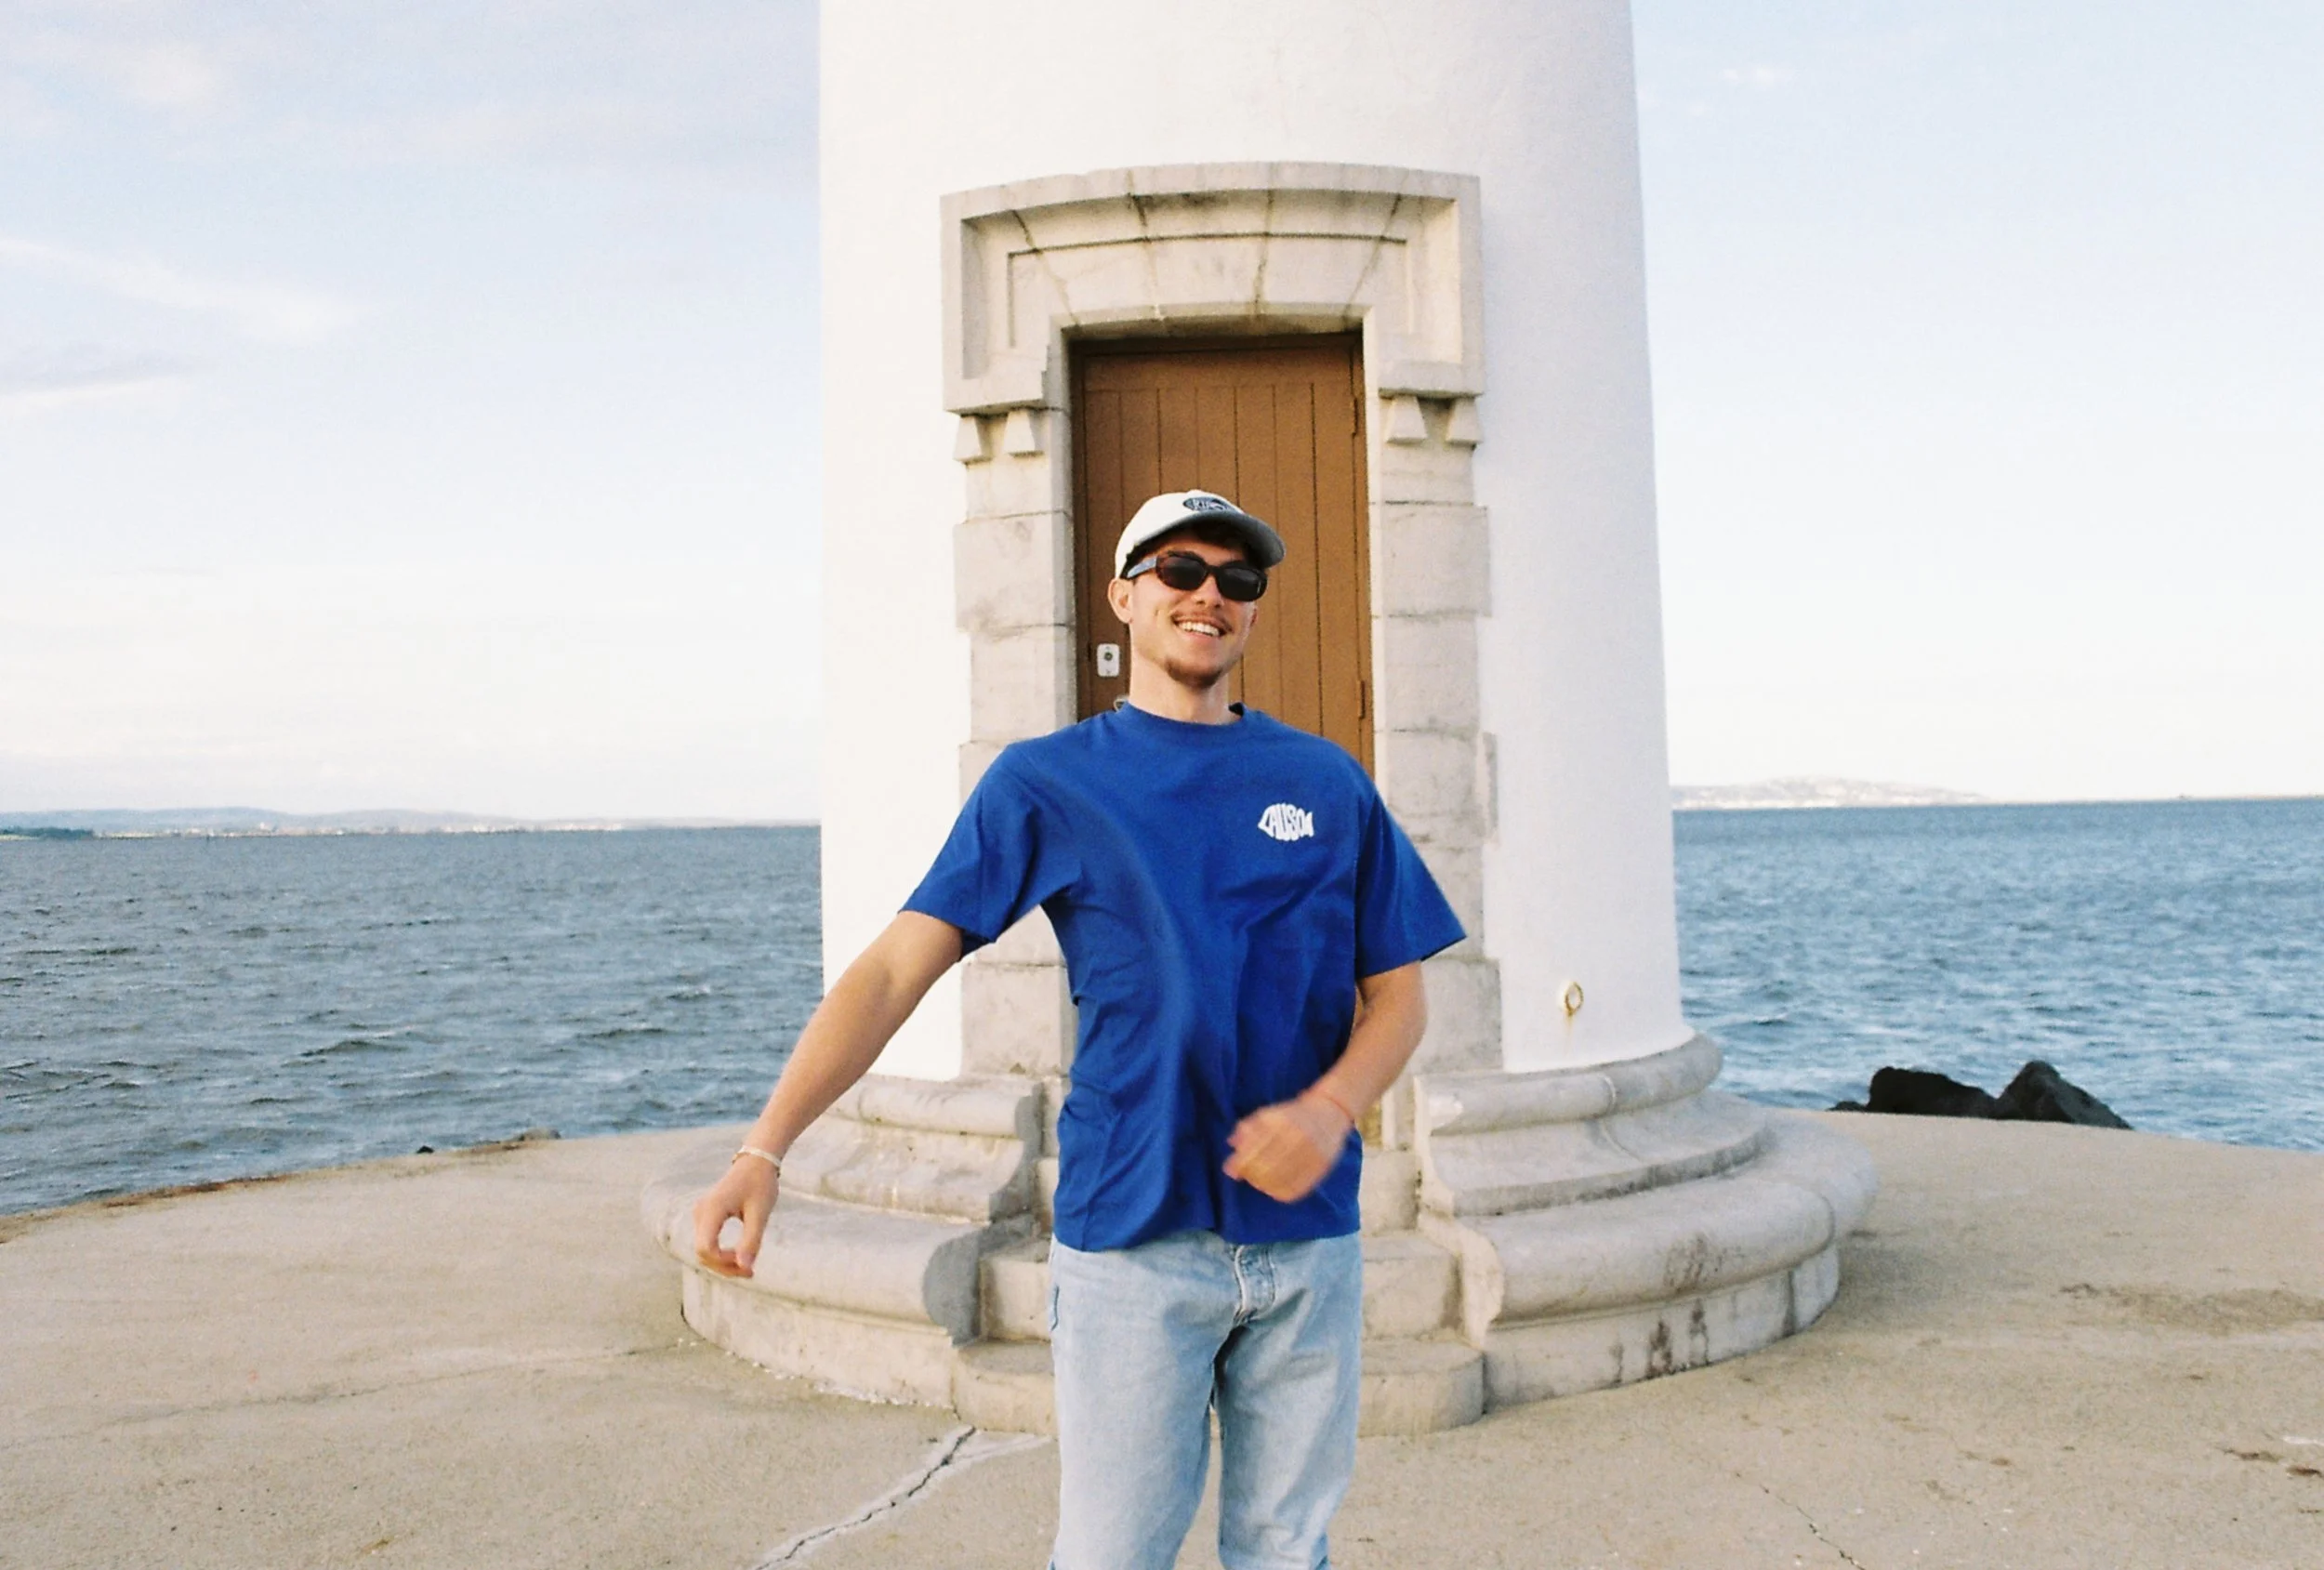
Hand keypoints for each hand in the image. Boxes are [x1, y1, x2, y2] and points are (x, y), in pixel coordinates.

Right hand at [691, 1155, 779, 1277]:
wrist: (756, 1162)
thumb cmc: (760, 1184)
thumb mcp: (760, 1213)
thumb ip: (751, 1241)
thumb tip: (744, 1268)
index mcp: (712, 1209)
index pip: (705, 1248)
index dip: (723, 1262)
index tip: (748, 1263)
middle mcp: (700, 1212)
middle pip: (703, 1253)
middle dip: (725, 1267)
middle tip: (751, 1273)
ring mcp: (701, 1215)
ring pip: (704, 1251)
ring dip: (723, 1263)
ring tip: (748, 1268)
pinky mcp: (705, 1218)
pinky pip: (708, 1243)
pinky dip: (722, 1254)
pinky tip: (741, 1257)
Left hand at [1224, 1092, 1352, 1202]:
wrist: (1330, 1112)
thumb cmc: (1292, 1114)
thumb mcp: (1268, 1115)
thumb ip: (1248, 1129)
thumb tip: (1231, 1146)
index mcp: (1283, 1122)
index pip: (1255, 1150)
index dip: (1240, 1164)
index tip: (1233, 1170)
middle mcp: (1299, 1137)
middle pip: (1266, 1167)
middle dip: (1251, 1175)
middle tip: (1248, 1176)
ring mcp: (1312, 1154)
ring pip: (1280, 1180)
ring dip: (1263, 1185)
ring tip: (1259, 1182)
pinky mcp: (1321, 1168)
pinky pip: (1296, 1189)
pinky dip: (1280, 1192)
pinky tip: (1273, 1189)